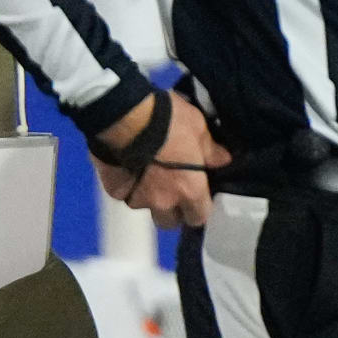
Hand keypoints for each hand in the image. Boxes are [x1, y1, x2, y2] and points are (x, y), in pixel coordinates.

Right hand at [90, 89, 224, 230]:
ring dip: (148, 197)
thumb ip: (210, 150)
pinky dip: (128, 185)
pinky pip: (124, 194)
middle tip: (171, 190)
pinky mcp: (114, 190)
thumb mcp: (198, 128)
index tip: (196, 198)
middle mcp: (163, 202)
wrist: (124, 115)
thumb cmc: (169, 121)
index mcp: (189, 190)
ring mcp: (136, 198)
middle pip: (169, 222)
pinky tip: (128, 167)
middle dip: (171, 211)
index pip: (199, 217)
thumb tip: (223, 160)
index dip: (198, 210)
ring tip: (147, 174)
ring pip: (145, 208)